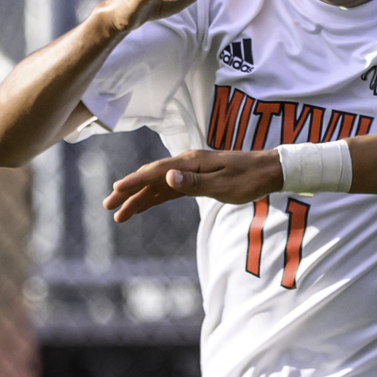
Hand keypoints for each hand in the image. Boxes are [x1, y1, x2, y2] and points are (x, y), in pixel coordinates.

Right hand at [105, 147, 281, 221]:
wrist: (268, 170)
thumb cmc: (248, 179)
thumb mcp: (223, 184)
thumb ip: (194, 182)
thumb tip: (167, 178)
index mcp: (190, 162)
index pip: (155, 172)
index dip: (134, 182)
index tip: (115, 192)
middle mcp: (186, 163)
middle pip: (150, 178)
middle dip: (128, 192)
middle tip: (109, 207)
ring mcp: (190, 171)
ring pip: (157, 185)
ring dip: (139, 199)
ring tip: (120, 215)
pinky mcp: (195, 179)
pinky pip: (169, 190)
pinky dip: (154, 198)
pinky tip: (143, 207)